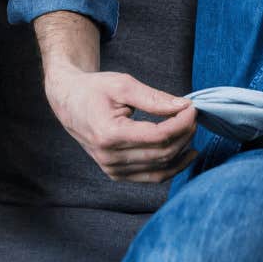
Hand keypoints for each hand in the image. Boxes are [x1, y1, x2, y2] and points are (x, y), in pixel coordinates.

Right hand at [46, 68, 196, 182]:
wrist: (69, 102)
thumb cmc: (94, 90)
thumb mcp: (123, 85)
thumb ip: (154, 98)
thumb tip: (184, 106)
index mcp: (109, 134)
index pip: (158, 136)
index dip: (181, 123)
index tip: (192, 108)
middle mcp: (109, 157)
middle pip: (162, 153)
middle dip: (184, 134)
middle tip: (193, 115)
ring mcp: (112, 169)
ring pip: (160, 168)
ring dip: (181, 150)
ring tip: (191, 130)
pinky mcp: (116, 174)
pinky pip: (151, 176)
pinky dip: (172, 167)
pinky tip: (186, 153)